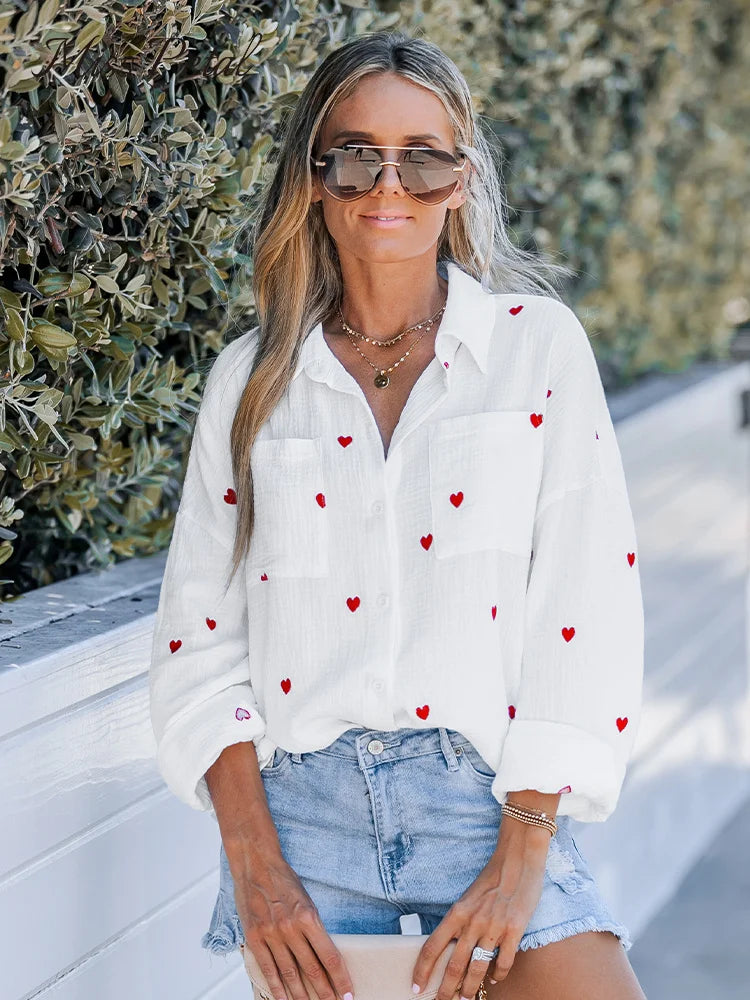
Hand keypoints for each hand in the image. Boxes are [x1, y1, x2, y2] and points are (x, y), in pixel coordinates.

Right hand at [232, 846, 354, 999]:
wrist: (256, 864)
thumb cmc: (284, 881)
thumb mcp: (307, 901)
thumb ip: (314, 928)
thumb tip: (324, 957)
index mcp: (309, 917)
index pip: (330, 956)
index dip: (341, 978)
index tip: (349, 993)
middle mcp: (291, 928)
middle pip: (312, 969)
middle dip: (326, 993)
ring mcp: (272, 934)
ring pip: (290, 974)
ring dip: (302, 996)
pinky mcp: (255, 938)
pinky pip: (268, 969)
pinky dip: (277, 988)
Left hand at [410, 823, 550, 998]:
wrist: (517, 859)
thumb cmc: (492, 877)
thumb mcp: (468, 897)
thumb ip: (460, 920)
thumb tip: (452, 947)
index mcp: (457, 912)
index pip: (432, 947)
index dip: (422, 970)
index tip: (416, 987)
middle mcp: (472, 922)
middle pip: (454, 966)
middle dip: (446, 990)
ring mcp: (494, 928)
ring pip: (477, 969)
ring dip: (470, 989)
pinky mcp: (515, 931)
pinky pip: (503, 962)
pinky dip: (497, 975)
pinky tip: (493, 979)